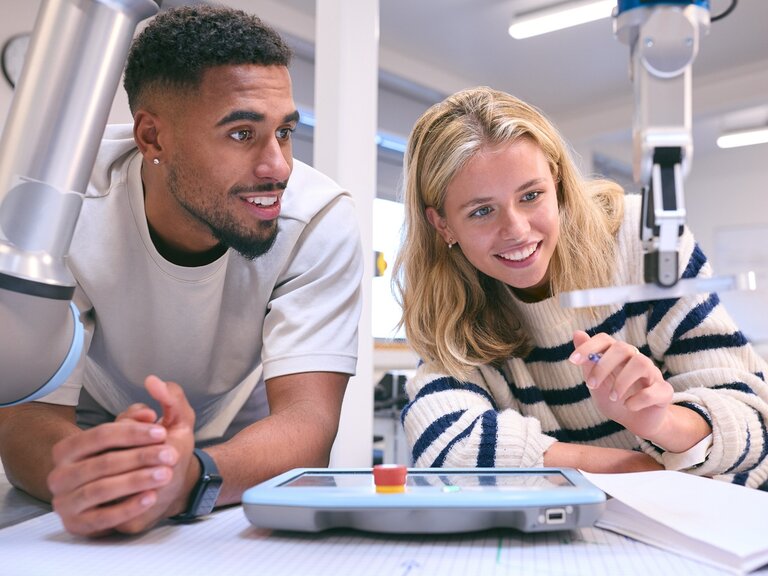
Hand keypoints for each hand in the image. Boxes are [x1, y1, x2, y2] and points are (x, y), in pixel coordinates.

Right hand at [47, 376, 195, 536]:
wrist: (157, 492)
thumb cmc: (154, 455)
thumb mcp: (167, 424)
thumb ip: (166, 399)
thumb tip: (155, 381)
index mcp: (73, 446)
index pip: (100, 435)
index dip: (132, 433)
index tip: (161, 431)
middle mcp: (63, 473)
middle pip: (102, 462)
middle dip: (140, 457)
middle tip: (170, 455)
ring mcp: (67, 501)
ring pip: (100, 489)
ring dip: (136, 481)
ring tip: (164, 474)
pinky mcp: (79, 525)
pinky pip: (101, 518)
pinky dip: (127, 507)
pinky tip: (151, 498)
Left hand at [569, 330, 673, 440]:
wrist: (636, 422)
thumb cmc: (615, 399)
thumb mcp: (597, 382)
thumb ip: (588, 361)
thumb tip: (577, 333)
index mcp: (618, 356)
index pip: (605, 340)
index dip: (589, 347)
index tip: (572, 361)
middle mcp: (636, 359)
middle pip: (622, 348)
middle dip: (603, 366)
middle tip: (592, 385)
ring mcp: (652, 374)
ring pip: (641, 363)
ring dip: (622, 381)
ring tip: (613, 398)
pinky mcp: (664, 392)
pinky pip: (655, 390)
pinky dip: (639, 399)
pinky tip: (629, 406)